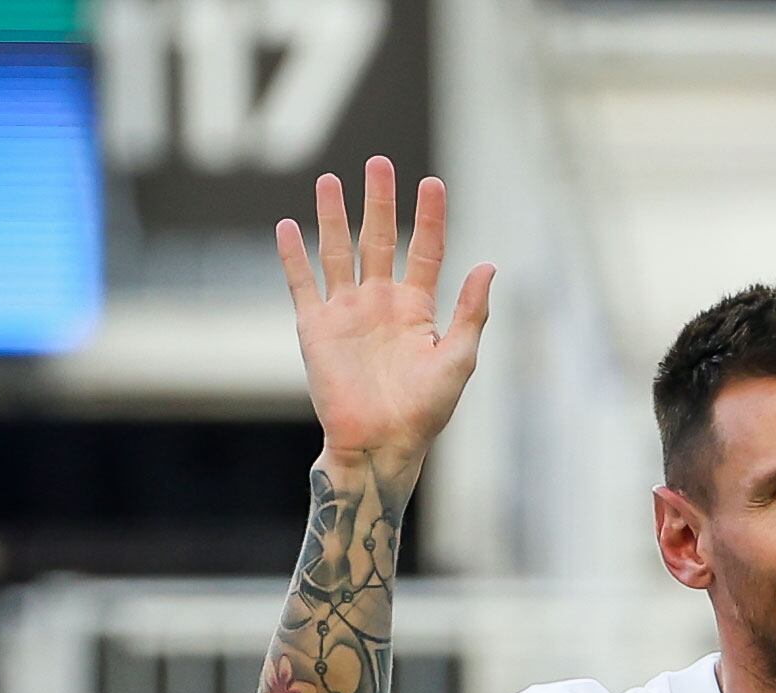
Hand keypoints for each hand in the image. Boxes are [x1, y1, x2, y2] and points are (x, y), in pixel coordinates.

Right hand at [277, 158, 493, 482]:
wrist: (380, 445)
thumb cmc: (424, 412)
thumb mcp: (458, 360)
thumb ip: (471, 313)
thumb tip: (488, 266)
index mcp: (416, 310)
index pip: (425, 251)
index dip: (430, 218)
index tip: (433, 183)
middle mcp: (380, 304)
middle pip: (379, 239)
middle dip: (379, 201)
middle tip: (380, 163)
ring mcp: (346, 313)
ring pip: (337, 252)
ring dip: (333, 216)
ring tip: (330, 179)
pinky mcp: (316, 328)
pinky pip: (302, 284)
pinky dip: (293, 256)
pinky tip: (287, 226)